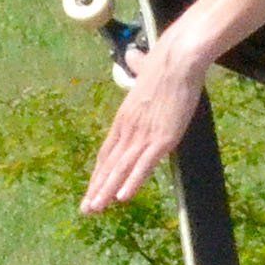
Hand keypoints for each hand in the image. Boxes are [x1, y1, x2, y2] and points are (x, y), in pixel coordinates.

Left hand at [80, 31, 207, 212]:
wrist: (177, 59)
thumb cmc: (165, 62)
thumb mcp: (147, 68)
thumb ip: (139, 67)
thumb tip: (134, 55)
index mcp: (125, 116)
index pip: (107, 150)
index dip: (99, 172)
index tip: (92, 189)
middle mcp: (129, 128)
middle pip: (109, 163)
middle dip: (98, 188)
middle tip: (87, 209)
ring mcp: (144, 134)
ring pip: (121, 168)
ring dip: (108, 190)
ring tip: (97, 209)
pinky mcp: (162, 138)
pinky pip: (144, 165)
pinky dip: (132, 181)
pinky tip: (122, 197)